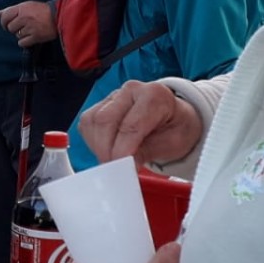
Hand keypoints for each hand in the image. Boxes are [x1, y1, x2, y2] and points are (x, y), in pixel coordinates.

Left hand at [0, 0, 56, 47]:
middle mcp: (24, 17)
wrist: (58, 16)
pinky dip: (25, 42)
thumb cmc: (41, 11)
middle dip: (14, 28)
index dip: (4, 22)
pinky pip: (22, 43)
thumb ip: (11, 10)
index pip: (5, 16)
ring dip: (21, 35)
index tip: (7, 24)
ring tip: (29, 30)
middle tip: (22, 27)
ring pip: (16, 36)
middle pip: (10, 28)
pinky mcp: (35, 37)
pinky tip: (31, 37)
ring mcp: (30, 28)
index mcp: (22, 8)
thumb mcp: (26, 6)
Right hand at [78, 80, 202, 166]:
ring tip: (114, 161)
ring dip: (98, 147)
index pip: (130, 124)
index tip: (123, 170)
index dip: (122, 151)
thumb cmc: (176, 128)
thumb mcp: (173, 143)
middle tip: (115, 172)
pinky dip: (93, 142)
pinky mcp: (101, 105)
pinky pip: (87, 124)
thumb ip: (147, 152)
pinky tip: (108, 150)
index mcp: (154, 95)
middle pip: (105, 120)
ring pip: (92, 122)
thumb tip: (125, 166)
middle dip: (106, 151)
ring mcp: (114, 96)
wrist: (175, 118)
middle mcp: (131, 90)